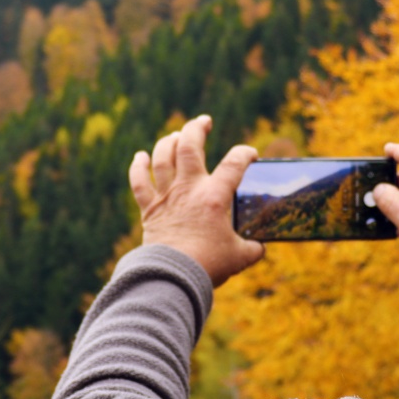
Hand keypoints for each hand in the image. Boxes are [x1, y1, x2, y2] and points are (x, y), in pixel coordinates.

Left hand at [129, 115, 264, 286]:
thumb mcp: (239, 257)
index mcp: (215, 197)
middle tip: (204, 121)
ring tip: (177, 136)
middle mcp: (189, 189)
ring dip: (169, 142)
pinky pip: (139, 182)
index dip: (244, 154)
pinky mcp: (149, 209)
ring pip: (164, 157)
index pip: (234, 164)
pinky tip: (140, 156)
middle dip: (197, 128)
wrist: (173, 276)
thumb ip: (252, 249)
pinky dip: (138, 167)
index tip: (250, 154)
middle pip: (190, 146)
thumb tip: (260, 248)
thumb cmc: (208, 265)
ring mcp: (166, 197)